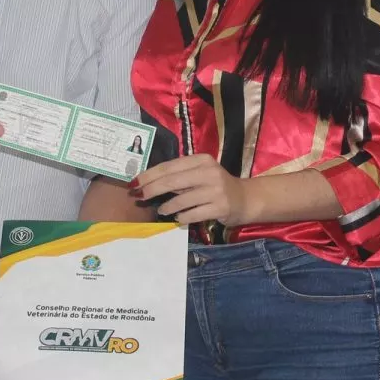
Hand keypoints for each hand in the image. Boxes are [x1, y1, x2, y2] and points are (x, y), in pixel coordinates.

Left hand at [134, 154, 253, 226]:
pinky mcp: (220, 207)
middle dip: (152, 189)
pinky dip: (182, 217)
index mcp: (201, 160)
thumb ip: (179, 177)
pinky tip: (178, 218)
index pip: (169, 166)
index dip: (149, 175)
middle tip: (139, 196)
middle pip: (172, 181)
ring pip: (182, 200)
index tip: (134, 182)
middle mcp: (209, 172)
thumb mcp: (199, 175)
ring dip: (167, 206)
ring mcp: (216, 190)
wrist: (244, 199)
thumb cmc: (215, 186)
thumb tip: (147, 183)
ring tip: (161, 210)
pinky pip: (193, 214)